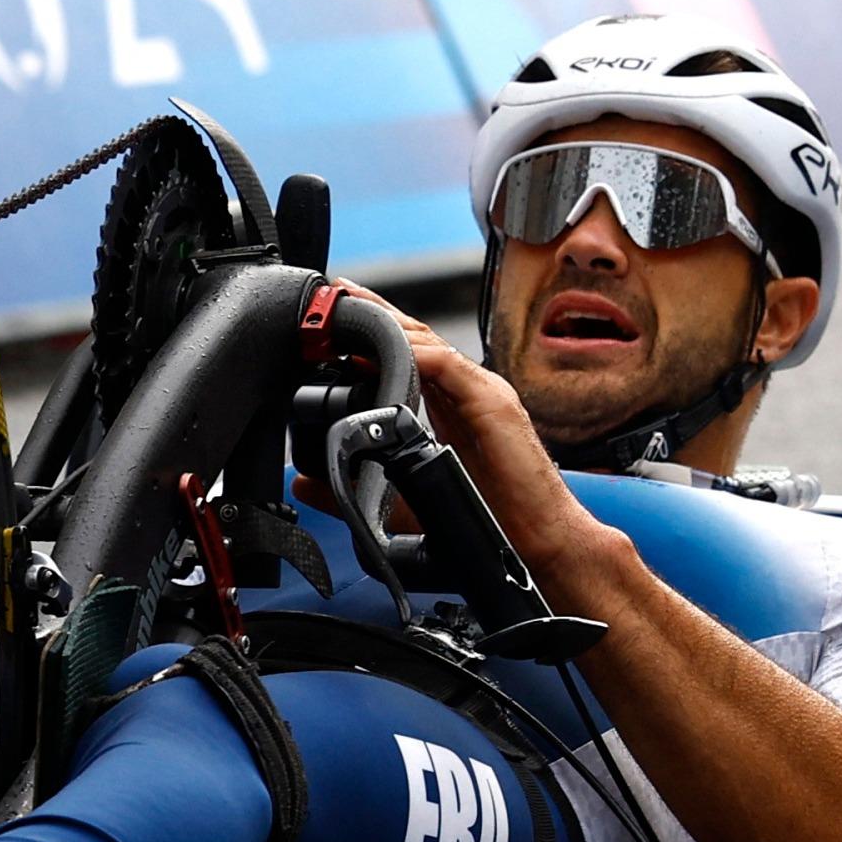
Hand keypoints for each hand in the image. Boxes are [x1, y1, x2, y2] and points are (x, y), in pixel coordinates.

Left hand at [297, 279, 595, 564]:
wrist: (539, 546)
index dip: (368, 334)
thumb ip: (356, 488)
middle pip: (414, 338)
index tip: (328, 319)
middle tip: (333, 295)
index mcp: (448, 407)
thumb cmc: (484, 522)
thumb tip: (303, 482)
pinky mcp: (495, 405)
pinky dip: (419, 354)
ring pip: (429, 344)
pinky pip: (452, 367)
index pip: (404, 356)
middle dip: (374, 313)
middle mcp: (466, 392)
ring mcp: (483, 393)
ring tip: (351, 309)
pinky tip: (390, 346)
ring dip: (388, 325)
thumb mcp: (405, 504)